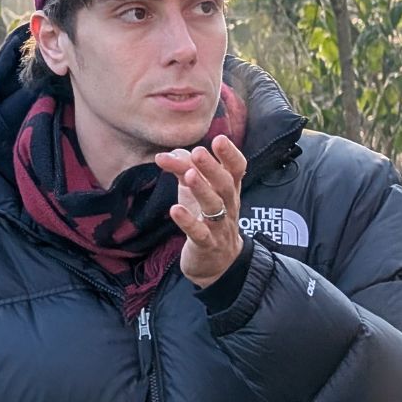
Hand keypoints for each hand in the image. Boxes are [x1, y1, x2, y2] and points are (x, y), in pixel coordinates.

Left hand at [154, 135, 246, 287]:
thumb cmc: (205, 218)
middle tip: (199, 152)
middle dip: (213, 168)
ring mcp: (219, 227)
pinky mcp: (207, 245)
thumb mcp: (195, 191)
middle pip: (225, 185)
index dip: (230, 154)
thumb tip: (165, 154)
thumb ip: (182, 169)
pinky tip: (176, 210)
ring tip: (189, 175)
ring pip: (214, 207)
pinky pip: (200, 233)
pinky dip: (188, 222)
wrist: (215, 263)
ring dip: (202, 190)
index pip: (237, 169)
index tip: (219, 139)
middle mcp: (228, 206)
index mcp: (229, 190)